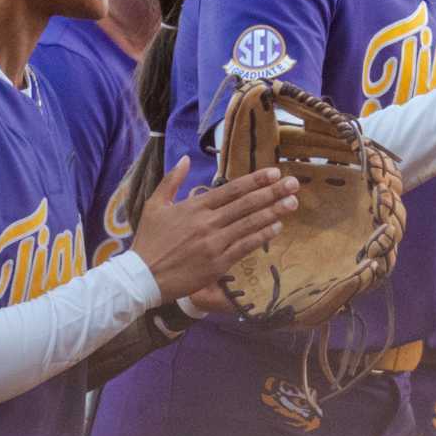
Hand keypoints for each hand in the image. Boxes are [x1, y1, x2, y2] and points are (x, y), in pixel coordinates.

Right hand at [129, 157, 296, 303]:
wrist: (142, 277)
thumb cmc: (149, 241)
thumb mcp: (154, 205)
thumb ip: (171, 180)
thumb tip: (184, 158)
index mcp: (194, 207)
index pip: (231, 190)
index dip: (255, 180)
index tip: (274, 172)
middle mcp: (207, 223)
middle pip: (246, 204)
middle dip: (272, 192)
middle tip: (293, 183)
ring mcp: (214, 243)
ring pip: (250, 224)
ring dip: (273, 212)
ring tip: (292, 202)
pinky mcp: (218, 263)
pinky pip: (245, 246)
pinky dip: (262, 236)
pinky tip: (276, 227)